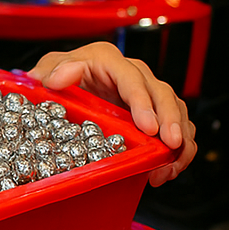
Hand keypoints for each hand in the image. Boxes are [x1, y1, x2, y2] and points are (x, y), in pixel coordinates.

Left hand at [28, 41, 196, 187]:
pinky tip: (168, 169)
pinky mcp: (154, 112)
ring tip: (169, 166)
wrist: (62, 86)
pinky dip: (179, 150)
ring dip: (180, 139)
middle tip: (171, 144)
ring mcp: (147, 93)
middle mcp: (133, 74)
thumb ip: (52, 71)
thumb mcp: (49, 70)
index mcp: (108, 60)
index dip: (143, 102)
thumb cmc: (58, 75)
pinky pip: (177, 127)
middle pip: (162, 93)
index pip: (131, 78)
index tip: (149, 126)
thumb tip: (57, 78)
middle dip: (171, 120)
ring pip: (176, 111)